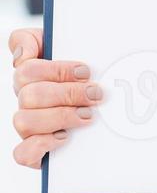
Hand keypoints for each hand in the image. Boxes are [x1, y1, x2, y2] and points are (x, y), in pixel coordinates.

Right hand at [9, 27, 101, 168]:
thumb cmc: (83, 74)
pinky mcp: (33, 151)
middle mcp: (25, 99)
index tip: (84, 71)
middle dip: (67, 94)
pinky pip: (22, 153)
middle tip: (95, 94)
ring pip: (24, 121)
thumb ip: (41, 39)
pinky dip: (42, 145)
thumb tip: (22, 54)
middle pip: (29, 95)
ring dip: (60, 117)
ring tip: (88, 115)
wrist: (99, 103)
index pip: (26, 68)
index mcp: (30, 74)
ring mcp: (28, 125)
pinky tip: (64, 137)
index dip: (55, 70)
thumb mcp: (68, 48)